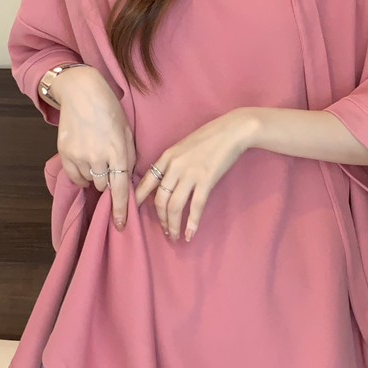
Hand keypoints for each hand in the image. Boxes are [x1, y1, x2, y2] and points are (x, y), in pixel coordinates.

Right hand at [48, 66, 135, 230]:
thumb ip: (129, 158)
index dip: (121, 209)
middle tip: (108, 165)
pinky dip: (81, 174)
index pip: (120, 188)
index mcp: (118, 150)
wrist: (82, 92)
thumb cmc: (110, 111)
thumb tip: (126, 182)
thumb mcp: (127, 132)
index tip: (120, 226)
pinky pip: (75, 177)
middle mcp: (98, 156)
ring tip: (96, 156)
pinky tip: (85, 159)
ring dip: (95, 176)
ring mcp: (79, 155)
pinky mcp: (65, 153)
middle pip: (104, 186)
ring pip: (89, 182)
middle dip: (108, 181)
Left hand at [134, 109, 256, 242]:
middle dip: (161, 219)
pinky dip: (192, 223)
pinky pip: (196, 206)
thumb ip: (172, 163)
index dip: (138, 200)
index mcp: (167, 157)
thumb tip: (166, 182)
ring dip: (173, 225)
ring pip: (174, 206)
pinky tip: (189, 234)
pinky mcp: (206, 180)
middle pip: (160, 199)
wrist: (232, 130)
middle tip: (165, 231)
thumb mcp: (183, 146)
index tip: (134, 212)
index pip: (146, 182)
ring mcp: (190, 174)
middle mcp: (174, 167)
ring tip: (175, 237)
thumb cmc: (210, 137)